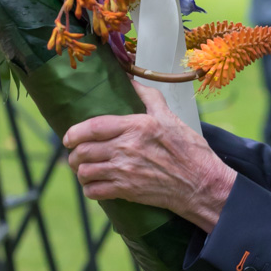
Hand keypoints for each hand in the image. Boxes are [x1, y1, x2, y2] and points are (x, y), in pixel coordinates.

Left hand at [64, 81, 235, 232]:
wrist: (201, 183)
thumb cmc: (188, 149)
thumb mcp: (169, 116)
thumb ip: (147, 96)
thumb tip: (130, 79)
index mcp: (136, 126)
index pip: (92, 127)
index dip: (73, 132)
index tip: (68, 136)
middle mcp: (126, 148)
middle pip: (84, 151)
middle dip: (74, 154)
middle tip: (76, 154)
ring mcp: (125, 171)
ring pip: (85, 172)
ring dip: (80, 172)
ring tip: (84, 170)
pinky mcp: (127, 191)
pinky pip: (95, 192)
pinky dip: (90, 189)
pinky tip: (95, 185)